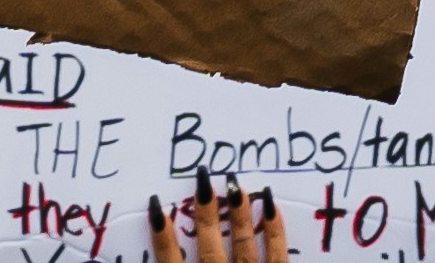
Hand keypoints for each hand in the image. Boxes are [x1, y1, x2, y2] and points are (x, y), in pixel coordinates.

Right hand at [147, 195, 289, 262]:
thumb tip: (166, 240)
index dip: (163, 238)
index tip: (156, 206)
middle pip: (209, 249)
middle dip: (206, 214)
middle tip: (203, 179)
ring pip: (243, 246)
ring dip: (238, 215)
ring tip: (235, 184)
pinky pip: (278, 256)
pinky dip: (275, 230)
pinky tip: (270, 205)